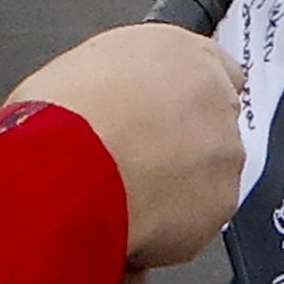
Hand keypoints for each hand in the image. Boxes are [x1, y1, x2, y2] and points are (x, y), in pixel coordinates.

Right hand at [9, 25, 244, 268]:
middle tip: (131, 170)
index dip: (180, 104)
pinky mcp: (222, 199)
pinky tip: (128, 228)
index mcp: (180, 52)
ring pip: (205, 176)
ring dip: (174, 191)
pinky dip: (168, 231)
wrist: (64, 167)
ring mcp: (225, 147)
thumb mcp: (78, 73)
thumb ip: (117, 84)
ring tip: (119, 204)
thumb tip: (107, 105)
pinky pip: (197, 220)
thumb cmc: (58, 118)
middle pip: (209, 126)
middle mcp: (215, 93)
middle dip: (177, 150)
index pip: (210, 71)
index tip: (160, 125)